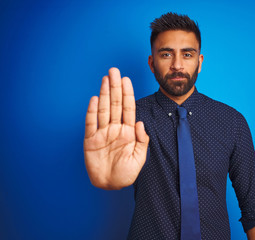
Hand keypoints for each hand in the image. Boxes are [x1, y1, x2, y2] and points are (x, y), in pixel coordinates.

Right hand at [84, 67, 148, 189]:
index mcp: (128, 132)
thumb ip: (142, 140)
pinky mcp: (91, 140)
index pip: (128, 108)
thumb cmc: (126, 173)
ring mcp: (102, 133)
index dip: (127, 94)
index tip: (127, 80)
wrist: (110, 185)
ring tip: (105, 79)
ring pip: (103, 109)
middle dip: (115, 87)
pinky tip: (94, 98)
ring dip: (104, 94)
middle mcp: (115, 128)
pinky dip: (91, 111)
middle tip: (114, 71)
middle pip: (115, 104)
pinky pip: (91, 123)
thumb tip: (141, 123)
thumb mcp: (139, 158)